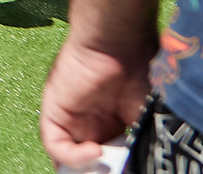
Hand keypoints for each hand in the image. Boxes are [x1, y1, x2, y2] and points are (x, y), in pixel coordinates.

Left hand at [40, 32, 153, 170]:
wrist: (120, 42)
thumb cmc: (142, 70)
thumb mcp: (148, 117)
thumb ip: (141, 145)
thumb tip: (144, 166)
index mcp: (114, 126)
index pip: (110, 159)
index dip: (117, 168)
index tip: (132, 170)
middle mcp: (90, 124)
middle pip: (89, 163)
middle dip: (101, 172)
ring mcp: (71, 118)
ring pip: (69, 159)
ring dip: (87, 170)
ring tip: (107, 170)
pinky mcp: (55, 110)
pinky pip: (55, 144)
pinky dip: (73, 157)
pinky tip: (95, 151)